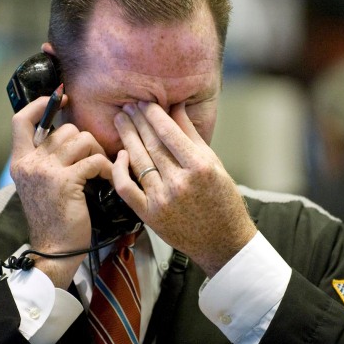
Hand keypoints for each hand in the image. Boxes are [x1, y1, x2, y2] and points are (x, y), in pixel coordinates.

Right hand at [10, 96, 112, 287]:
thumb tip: (65, 133)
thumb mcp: (39, 184)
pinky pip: (93, 160)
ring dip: (97, 152)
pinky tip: (105, 178)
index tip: (61, 99)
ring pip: (81, 140)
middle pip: (63, 129)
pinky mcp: (66, 183)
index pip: (21, 120)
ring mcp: (46, 172)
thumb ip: (45, 159)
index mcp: (19, 162)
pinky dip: (105, 167)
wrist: (54, 250)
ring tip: (99, 168)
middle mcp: (29, 163)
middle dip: (84, 141)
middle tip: (92, 158)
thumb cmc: (53, 217)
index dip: (41, 104)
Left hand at [112, 101, 256, 276]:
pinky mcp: (149, 215)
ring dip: (126, 138)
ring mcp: (162, 200)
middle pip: (151, 144)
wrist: (222, 241)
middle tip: (128, 106)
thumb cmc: (223, 201)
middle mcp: (179, 183)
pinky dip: (120, 170)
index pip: (169, 133)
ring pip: (138, 161)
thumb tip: (177, 107)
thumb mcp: (215, 163)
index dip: (153, 114)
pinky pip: (127, 188)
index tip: (145, 102)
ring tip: (121, 122)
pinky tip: (120, 155)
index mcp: (199, 168)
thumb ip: (192, 135)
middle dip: (137, 121)